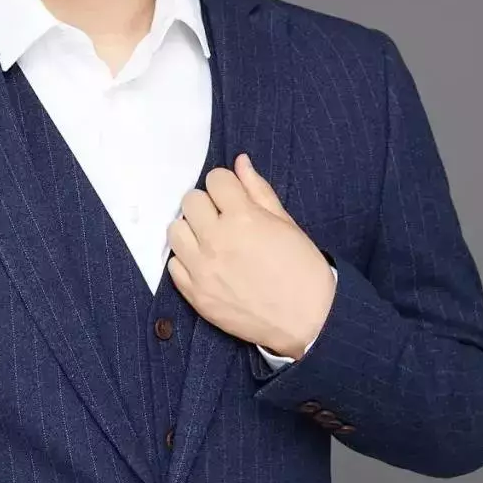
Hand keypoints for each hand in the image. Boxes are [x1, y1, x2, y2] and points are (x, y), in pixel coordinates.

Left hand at [166, 153, 335, 358]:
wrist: (308, 320)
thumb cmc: (303, 270)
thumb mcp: (286, 223)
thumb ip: (258, 191)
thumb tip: (240, 162)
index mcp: (243, 218)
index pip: (215, 180)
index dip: (227, 186)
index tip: (234, 197)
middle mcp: (216, 241)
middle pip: (190, 201)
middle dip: (207, 204)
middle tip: (223, 219)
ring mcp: (202, 269)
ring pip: (175, 230)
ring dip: (191, 230)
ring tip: (211, 241)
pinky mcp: (195, 294)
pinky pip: (173, 264)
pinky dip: (187, 260)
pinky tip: (207, 264)